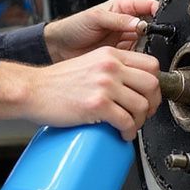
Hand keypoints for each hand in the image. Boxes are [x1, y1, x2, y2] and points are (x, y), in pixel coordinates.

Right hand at [0, 47, 161, 140]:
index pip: (151, 64)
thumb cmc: (57, 82)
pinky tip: (123, 134)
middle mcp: (110, 67)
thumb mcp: (89, 63)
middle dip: (153, 104)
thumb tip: (132, 85)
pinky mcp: (97, 104)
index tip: (151, 95)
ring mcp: (104, 85)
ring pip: (141, 105)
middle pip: (152, 84)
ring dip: (141, 121)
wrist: (33, 90)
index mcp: (110, 55)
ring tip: (131, 126)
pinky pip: (126, 120)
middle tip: (144, 113)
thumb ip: (111, 68)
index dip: (156, 83)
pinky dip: (129, 132)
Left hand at [44, 0, 158, 62]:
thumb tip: (139, 23)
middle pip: (151, 27)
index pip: (148, 7)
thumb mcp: (95, 17)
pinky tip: (135, 61)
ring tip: (141, 50)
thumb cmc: (73, 27)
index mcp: (123, 8)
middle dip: (154, 33)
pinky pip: (135, 58)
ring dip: (147, 48)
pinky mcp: (121, 56)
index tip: (162, 20)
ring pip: (146, 44)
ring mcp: (125, 41)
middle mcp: (127, 24)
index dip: (157, 12)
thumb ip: (118, 20)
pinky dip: (138, 61)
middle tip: (151, 39)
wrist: (59, 48)